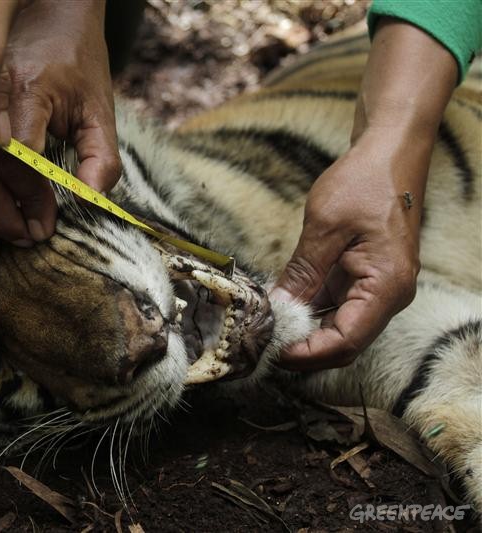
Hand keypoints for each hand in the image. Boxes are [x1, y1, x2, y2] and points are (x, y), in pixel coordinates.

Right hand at [0, 0, 120, 243]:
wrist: (48, 9)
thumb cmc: (77, 59)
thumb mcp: (99, 106)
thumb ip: (101, 156)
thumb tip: (90, 200)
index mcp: (28, 91)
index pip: (19, 161)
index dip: (32, 200)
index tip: (46, 226)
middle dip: (0, 214)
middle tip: (26, 237)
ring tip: (9, 226)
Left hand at [272, 133, 421, 369]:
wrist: (390, 153)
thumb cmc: (364, 182)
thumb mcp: (324, 227)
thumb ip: (302, 272)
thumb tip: (279, 309)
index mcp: (387, 285)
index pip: (346, 340)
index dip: (307, 353)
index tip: (272, 351)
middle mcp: (390, 294)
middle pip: (345, 343)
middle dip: (305, 350)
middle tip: (263, 345)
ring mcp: (380, 288)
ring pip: (341, 328)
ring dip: (307, 333)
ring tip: (268, 330)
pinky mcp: (368, 278)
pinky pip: (339, 307)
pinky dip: (312, 313)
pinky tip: (283, 309)